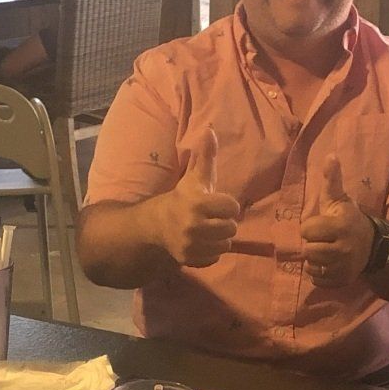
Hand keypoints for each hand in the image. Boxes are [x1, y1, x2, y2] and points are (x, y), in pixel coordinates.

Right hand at [154, 128, 240, 267]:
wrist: (156, 224)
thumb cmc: (182, 197)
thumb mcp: (194, 176)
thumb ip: (205, 155)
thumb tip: (210, 130)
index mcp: (197, 203)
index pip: (232, 207)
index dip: (226, 204)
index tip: (215, 202)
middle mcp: (193, 225)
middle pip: (231, 228)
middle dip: (224, 222)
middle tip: (211, 217)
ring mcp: (190, 245)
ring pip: (226, 244)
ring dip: (219, 237)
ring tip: (207, 229)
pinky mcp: (189, 259)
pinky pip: (215, 257)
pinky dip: (211, 251)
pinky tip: (201, 242)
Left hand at [300, 157, 374, 287]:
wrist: (373, 246)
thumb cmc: (350, 220)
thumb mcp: (341, 200)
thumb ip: (332, 180)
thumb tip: (330, 156)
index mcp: (340, 226)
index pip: (307, 230)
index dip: (310, 227)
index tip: (321, 225)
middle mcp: (342, 249)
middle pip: (308, 250)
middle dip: (312, 244)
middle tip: (322, 240)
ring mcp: (343, 267)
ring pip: (311, 266)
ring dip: (313, 260)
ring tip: (324, 251)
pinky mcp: (341, 281)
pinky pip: (317, 280)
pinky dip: (318, 273)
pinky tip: (327, 264)